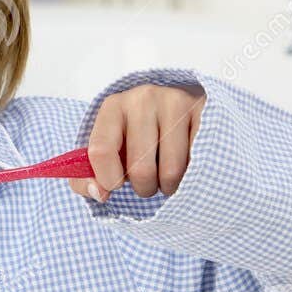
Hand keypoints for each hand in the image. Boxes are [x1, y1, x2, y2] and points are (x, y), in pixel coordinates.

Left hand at [68, 82, 205, 202]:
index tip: (114, 186)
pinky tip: (187, 163)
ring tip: (167, 174)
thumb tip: (99, 194)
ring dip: (169, 186)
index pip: (101, 150)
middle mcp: (144, 98)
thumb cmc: (135, 136)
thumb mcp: (106, 152)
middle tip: (147, 181)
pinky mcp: (205, 111)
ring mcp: (177, 102)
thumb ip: (86, 178)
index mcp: (113, 106)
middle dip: (143, 188)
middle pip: (140, 169)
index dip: (107, 179)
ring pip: (172, 171)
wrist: (177, 108)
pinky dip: (191, 175)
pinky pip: (197, 163)